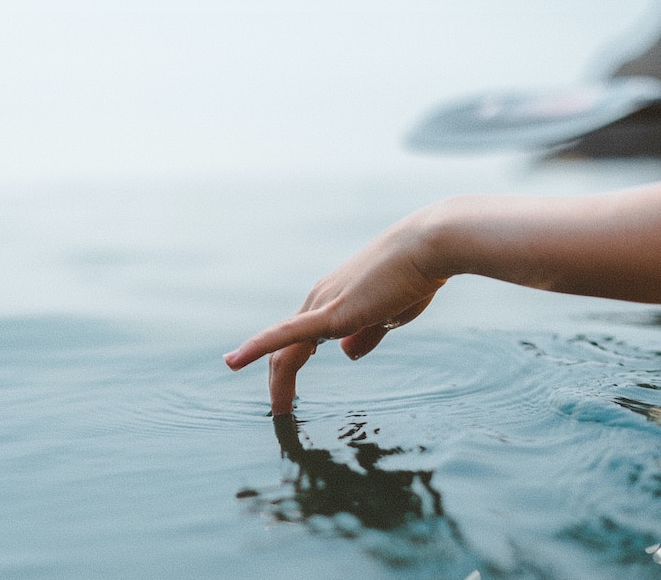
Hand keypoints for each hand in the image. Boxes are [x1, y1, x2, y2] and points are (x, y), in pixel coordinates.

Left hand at [223, 210, 447, 414]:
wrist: (427, 249)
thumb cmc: (414, 278)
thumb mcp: (389, 315)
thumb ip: (367, 335)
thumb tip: (347, 354)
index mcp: (332, 301)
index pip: (298, 339)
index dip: (289, 368)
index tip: (289, 396)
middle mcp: (319, 300)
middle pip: (285, 348)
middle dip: (280, 382)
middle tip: (280, 411)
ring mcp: (322, 304)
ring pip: (285, 350)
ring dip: (279, 383)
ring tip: (279, 412)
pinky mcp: (331, 312)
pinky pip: (286, 334)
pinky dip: (257, 347)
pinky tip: (233, 362)